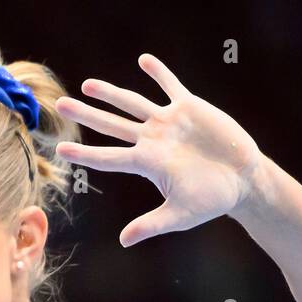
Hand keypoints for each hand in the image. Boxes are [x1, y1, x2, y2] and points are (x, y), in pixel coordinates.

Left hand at [55, 54, 264, 246]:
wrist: (242, 180)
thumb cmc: (211, 200)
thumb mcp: (179, 215)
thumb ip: (151, 225)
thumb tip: (124, 241)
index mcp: (147, 163)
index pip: (108, 157)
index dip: (84, 153)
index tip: (60, 149)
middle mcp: (152, 140)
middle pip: (111, 124)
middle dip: (87, 114)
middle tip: (60, 104)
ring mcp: (169, 122)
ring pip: (133, 103)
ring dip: (111, 93)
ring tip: (88, 84)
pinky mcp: (189, 108)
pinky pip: (171, 86)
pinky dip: (159, 73)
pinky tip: (144, 60)